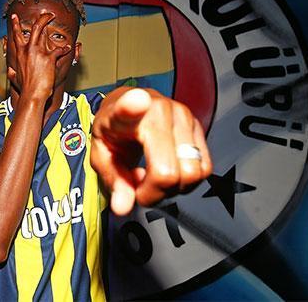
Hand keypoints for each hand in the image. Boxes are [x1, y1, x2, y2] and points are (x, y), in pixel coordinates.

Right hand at [8, 10, 71, 99]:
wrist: (32, 94)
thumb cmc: (24, 88)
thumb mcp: (14, 78)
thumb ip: (12, 72)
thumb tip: (9, 70)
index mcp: (20, 53)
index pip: (16, 35)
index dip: (15, 25)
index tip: (14, 16)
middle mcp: (28, 50)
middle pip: (34, 28)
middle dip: (41, 18)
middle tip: (46, 12)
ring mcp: (38, 52)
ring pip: (43, 32)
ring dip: (49, 24)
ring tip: (53, 18)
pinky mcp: (49, 58)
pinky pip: (59, 50)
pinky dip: (65, 48)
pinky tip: (68, 47)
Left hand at [90, 87, 212, 215]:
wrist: (129, 107)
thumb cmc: (115, 131)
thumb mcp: (102, 156)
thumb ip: (113, 181)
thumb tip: (123, 206)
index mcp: (123, 113)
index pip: (128, 106)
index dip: (132, 106)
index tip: (138, 101)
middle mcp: (158, 109)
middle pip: (168, 171)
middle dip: (155, 192)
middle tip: (141, 188)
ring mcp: (183, 116)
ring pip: (192, 172)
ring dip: (173, 187)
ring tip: (155, 179)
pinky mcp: (198, 125)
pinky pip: (204, 168)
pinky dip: (188, 180)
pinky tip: (171, 172)